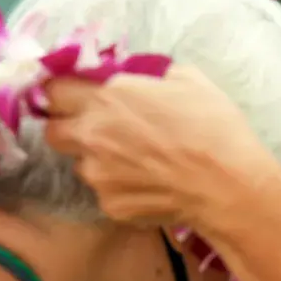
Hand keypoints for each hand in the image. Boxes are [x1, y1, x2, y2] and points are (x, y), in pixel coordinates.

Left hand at [44, 66, 280, 229]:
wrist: (228, 185)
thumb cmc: (213, 126)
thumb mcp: (187, 79)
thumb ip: (148, 75)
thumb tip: (136, 78)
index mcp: (107, 95)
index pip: (53, 89)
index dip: (63, 92)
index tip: (76, 96)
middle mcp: (92, 133)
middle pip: (52, 130)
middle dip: (68, 127)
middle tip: (98, 130)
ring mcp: (98, 174)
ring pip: (80, 164)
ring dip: (97, 160)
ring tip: (133, 162)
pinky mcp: (110, 205)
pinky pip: (105, 192)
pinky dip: (120, 188)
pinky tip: (149, 185)